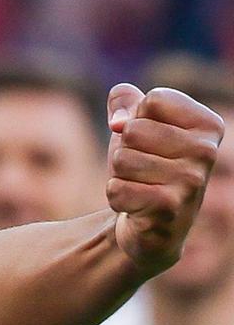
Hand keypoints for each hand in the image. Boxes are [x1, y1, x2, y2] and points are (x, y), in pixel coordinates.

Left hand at [106, 83, 223, 274]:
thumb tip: (119, 122)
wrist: (151, 225)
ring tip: (140, 186)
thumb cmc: (145, 166)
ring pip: (122, 159)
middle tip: (141, 170)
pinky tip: (136, 206)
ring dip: (120, 175)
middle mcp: (207, 151)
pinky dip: (116, 197)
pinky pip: (116, 189)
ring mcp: (191, 181)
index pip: (154, 99)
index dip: (136, 119)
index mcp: (208, 125)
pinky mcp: (169, 208)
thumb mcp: (135, 126)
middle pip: (133, 129)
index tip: (150, 141)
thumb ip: (124, 101)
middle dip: (124, 150)